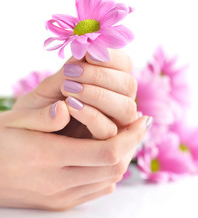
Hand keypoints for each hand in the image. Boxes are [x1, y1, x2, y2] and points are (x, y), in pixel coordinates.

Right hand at [0, 105, 148, 210]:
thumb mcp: (14, 122)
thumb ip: (42, 118)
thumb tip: (67, 108)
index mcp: (48, 156)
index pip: (106, 152)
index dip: (130, 136)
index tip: (142, 119)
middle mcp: (58, 182)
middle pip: (113, 167)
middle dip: (132, 144)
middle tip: (139, 125)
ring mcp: (59, 196)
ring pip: (108, 179)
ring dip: (123, 157)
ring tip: (128, 136)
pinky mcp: (58, 203)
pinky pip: (95, 190)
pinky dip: (108, 172)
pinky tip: (108, 156)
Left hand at [13, 49, 136, 139]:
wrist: (27, 135)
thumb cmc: (38, 107)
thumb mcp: (48, 88)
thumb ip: (67, 73)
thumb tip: (86, 54)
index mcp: (108, 82)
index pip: (124, 64)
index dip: (111, 56)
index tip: (87, 53)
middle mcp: (116, 101)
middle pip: (129, 85)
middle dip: (100, 76)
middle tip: (71, 74)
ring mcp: (113, 122)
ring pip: (126, 107)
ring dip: (99, 95)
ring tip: (68, 89)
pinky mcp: (104, 142)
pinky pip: (109, 130)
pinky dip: (93, 115)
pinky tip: (71, 106)